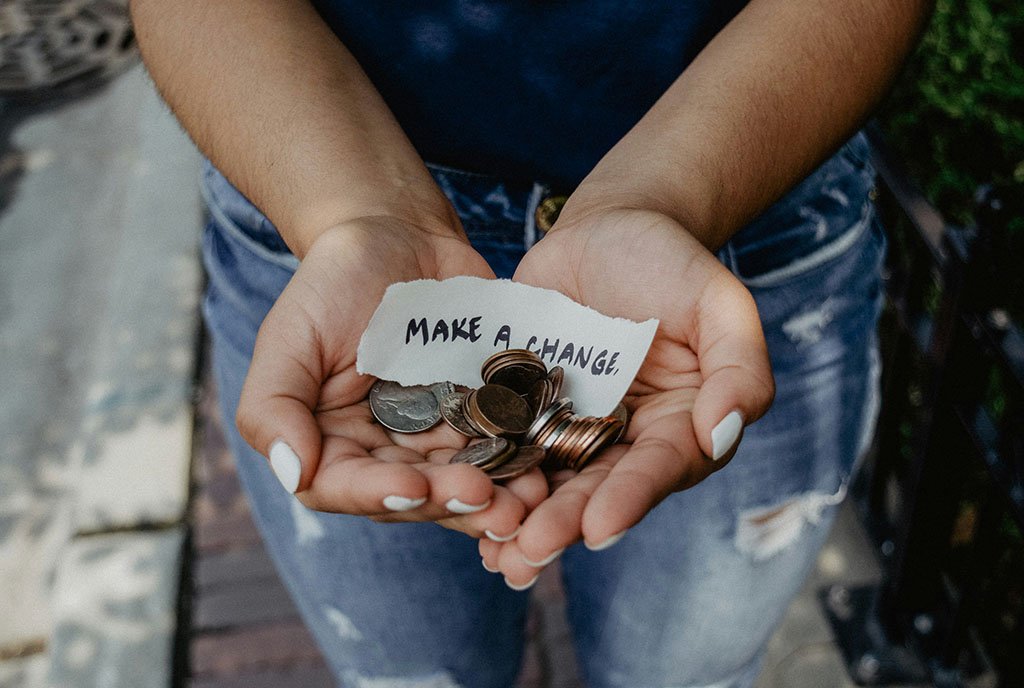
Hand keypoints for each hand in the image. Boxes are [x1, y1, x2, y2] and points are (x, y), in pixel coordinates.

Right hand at [236, 217, 546, 538]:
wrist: (398, 235)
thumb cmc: (333, 282)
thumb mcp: (289, 336)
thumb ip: (273, 406)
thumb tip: (293, 472)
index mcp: (331, 443)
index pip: (345, 487)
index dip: (379, 494)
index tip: (414, 487)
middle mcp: (385, 451)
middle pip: (415, 495)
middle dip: (451, 502)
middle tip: (489, 500)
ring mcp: (438, 436)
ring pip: (464, 482)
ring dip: (497, 498)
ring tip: (528, 500)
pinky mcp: (482, 414)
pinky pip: (504, 446)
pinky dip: (523, 461)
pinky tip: (547, 467)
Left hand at [480, 208, 774, 585]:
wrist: (608, 228)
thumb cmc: (672, 262)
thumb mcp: (719, 303)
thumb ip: (738, 367)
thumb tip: (722, 434)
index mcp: (679, 425)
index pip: (658, 468)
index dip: (630, 498)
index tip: (599, 528)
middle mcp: (625, 439)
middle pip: (597, 488)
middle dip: (564, 523)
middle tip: (529, 553)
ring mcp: (571, 425)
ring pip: (548, 480)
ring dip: (521, 518)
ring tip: (494, 553)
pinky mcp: (524, 407)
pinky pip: (505, 444)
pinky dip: (486, 474)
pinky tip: (458, 503)